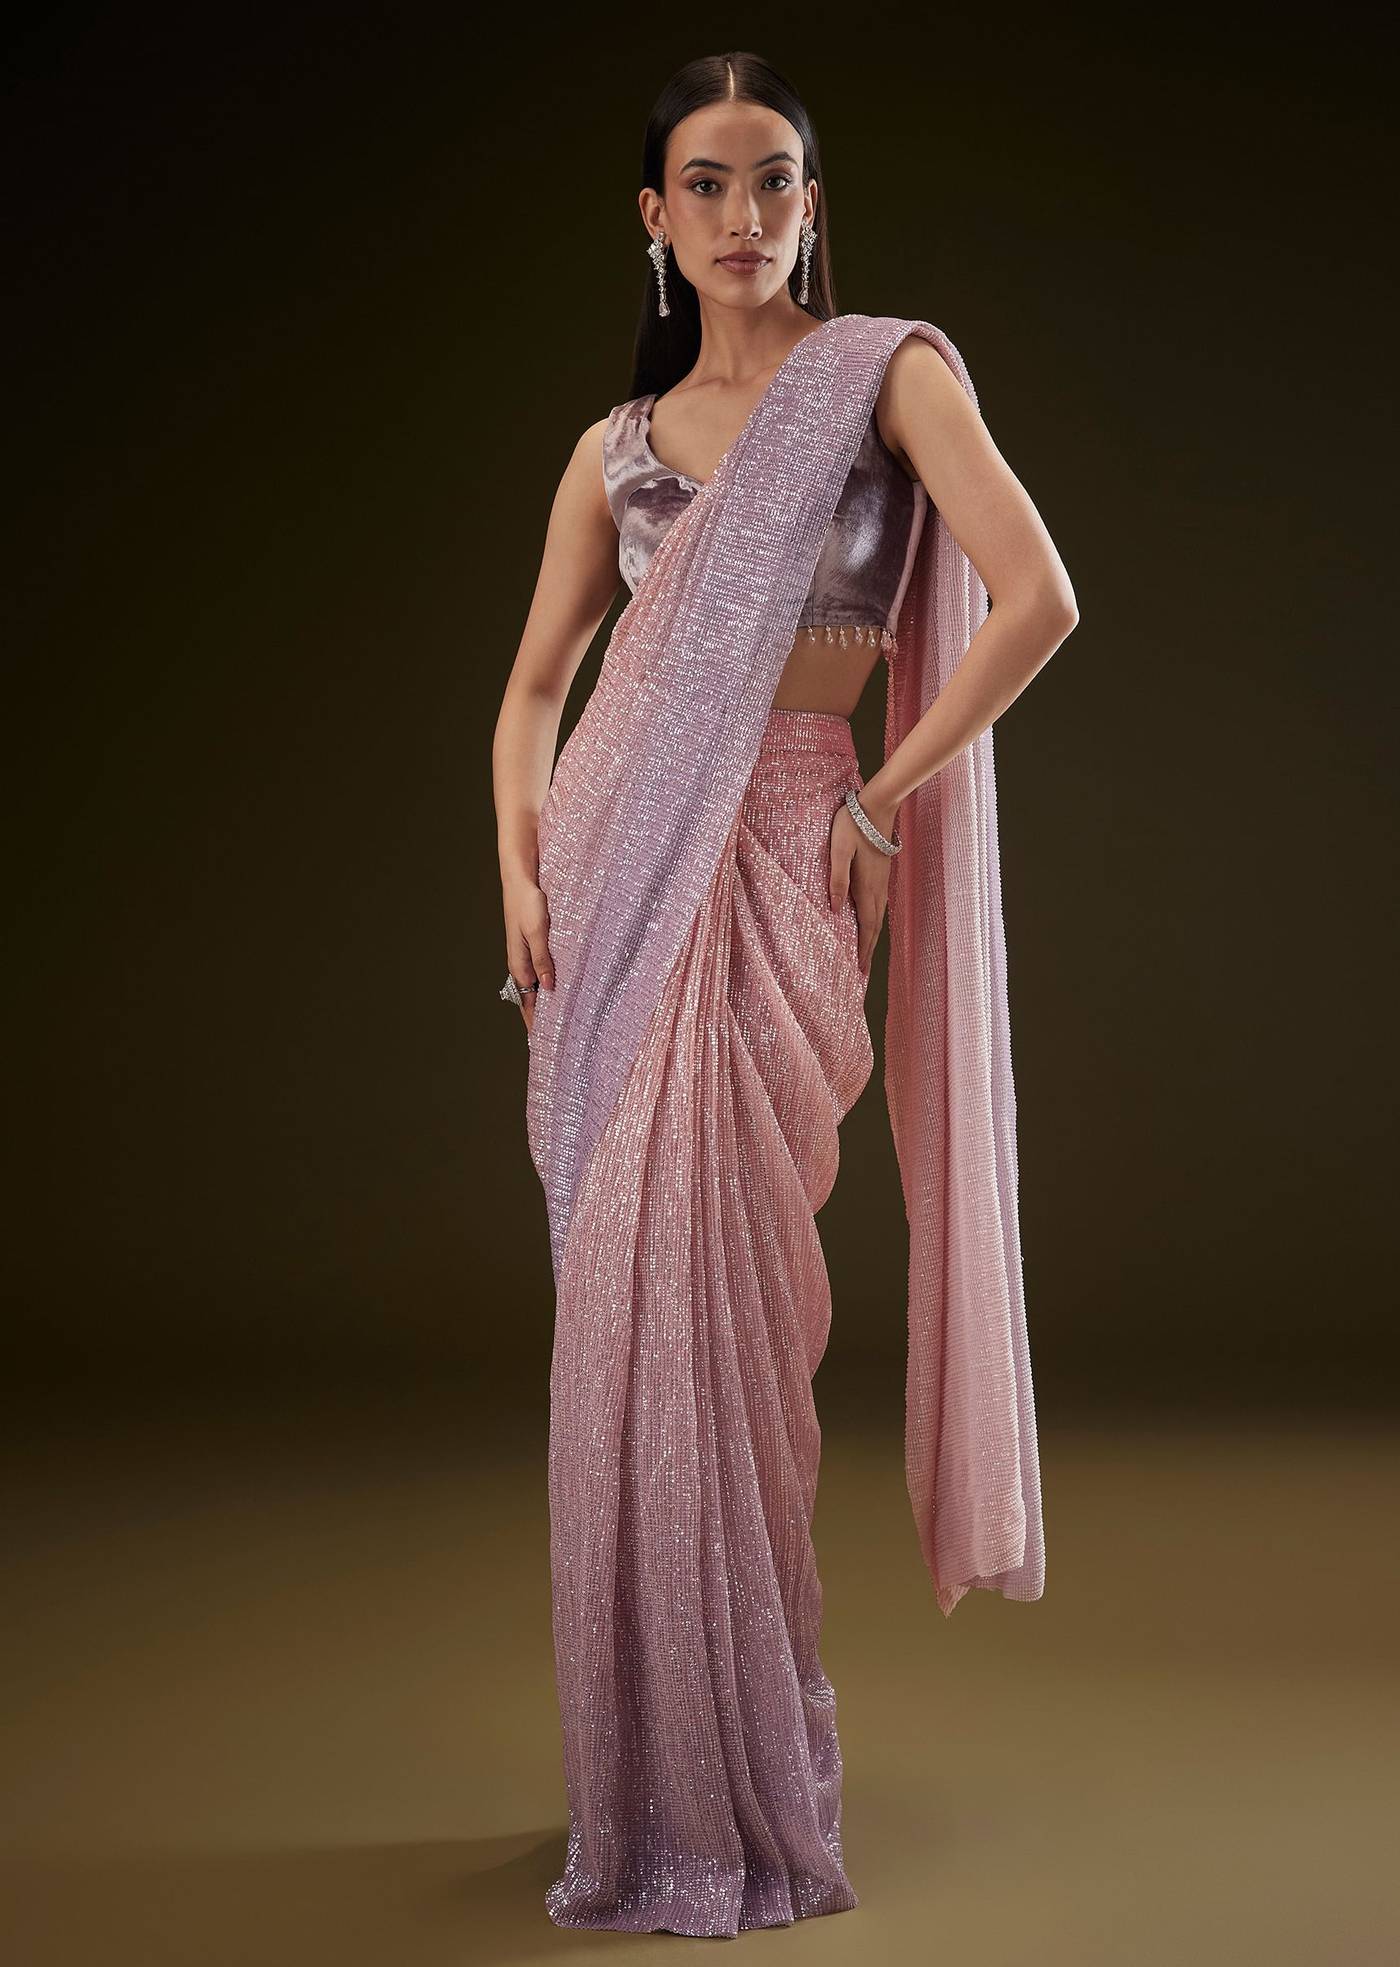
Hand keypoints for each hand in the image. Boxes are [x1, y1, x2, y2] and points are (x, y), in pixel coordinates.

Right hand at [502, 871, 554, 1033]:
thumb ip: (543, 959)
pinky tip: (562, 987)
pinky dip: (550, 983)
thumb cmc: (528, 903)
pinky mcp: (535, 945)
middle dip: (543, 1018)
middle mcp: (521, 964)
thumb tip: (548, 988)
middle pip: (532, 998)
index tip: (544, 1044)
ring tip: (563, 1019)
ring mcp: (527, 955)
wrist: (520, 880)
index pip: (527, 1003)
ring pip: (537, 985)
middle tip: (559, 1039)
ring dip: (548, 1001)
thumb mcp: (538, 932)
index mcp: (520, 965)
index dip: (535, 1023)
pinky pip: (542, 971)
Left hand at [828, 794, 891, 976]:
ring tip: (865, 952)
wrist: (878, 807)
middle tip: (863, 971)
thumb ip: (837, 879)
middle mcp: (878, 888)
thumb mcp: (838, 851)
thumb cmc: (852, 826)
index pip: (866, 927)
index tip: (860, 971)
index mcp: (867, 887)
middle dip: (869, 950)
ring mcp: (882, 881)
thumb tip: (835, 910)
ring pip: (878, 916)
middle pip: (875, 927)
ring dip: (872, 937)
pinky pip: (879, 905)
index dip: (863, 950)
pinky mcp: (882, 873)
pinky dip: (874, 921)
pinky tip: (869, 922)